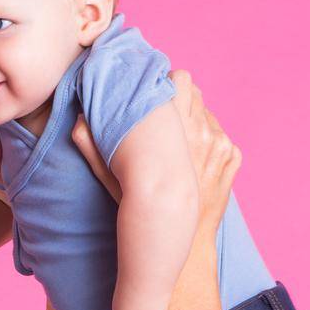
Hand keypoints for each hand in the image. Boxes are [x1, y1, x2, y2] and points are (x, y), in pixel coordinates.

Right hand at [70, 69, 240, 231]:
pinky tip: (197, 159)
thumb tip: (78, 120)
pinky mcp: (230, 158)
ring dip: (198, 123)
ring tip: (182, 143)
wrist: (173, 229)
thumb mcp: (108, 173)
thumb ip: (89, 144)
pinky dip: (212, 144)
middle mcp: (199, 127)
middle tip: (171, 119)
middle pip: (198, 94)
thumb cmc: (138, 203)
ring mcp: (219, 143)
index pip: (182, 79)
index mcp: (172, 122)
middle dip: (184, 102)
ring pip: (210, 116)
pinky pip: (223, 138)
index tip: (161, 96)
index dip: (170, 86)